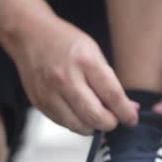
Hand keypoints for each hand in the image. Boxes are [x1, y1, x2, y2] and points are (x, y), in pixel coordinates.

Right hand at [11, 14, 138, 134]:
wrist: (29, 34)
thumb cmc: (64, 42)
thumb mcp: (94, 53)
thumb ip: (110, 83)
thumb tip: (129, 107)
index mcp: (85, 61)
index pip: (113, 96)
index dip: (126, 112)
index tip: (132, 118)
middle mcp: (66, 79)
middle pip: (97, 117)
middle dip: (111, 123)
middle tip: (114, 118)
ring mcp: (50, 93)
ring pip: (80, 126)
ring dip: (93, 126)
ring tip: (95, 114)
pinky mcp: (39, 103)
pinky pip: (64, 124)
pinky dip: (76, 122)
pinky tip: (78, 110)